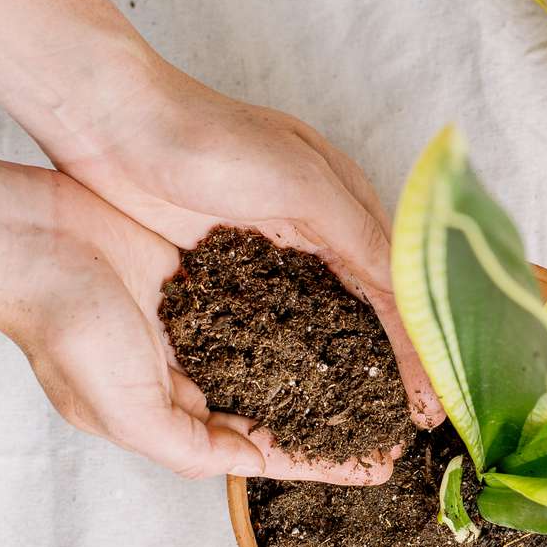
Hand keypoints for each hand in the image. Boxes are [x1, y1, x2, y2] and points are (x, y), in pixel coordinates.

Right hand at [0, 171, 398, 483]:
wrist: (34, 241)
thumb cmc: (68, 329)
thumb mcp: (125, 411)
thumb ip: (190, 447)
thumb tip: (251, 464)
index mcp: (173, 417)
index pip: (264, 449)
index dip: (322, 460)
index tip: (378, 466)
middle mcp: (193, 376)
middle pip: (281, 405)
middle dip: (335, 417)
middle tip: (397, 420)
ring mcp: (202, 325)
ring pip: (283, 355)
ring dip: (330, 365)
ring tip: (387, 371)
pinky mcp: (208, 276)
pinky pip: (270, 299)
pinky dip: (308, 310)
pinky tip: (351, 311)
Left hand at [45, 56, 443, 432]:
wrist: (113, 125)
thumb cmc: (208, 140)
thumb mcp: (299, 184)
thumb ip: (358, 235)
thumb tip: (411, 290)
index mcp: (346, 197)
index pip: (398, 284)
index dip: (419, 343)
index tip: (432, 398)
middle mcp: (318, 224)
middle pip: (369, 304)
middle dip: (394, 361)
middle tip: (409, 420)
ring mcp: (272, 245)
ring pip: (326, 315)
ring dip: (349, 361)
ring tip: (364, 414)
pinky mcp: (227, 263)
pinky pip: (275, 317)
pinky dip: (296, 351)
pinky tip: (300, 386)